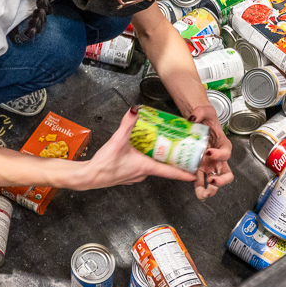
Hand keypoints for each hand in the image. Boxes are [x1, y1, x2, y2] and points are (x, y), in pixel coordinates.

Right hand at [77, 107, 196, 189]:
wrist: (89, 176)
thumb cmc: (104, 165)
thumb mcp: (118, 141)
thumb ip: (127, 124)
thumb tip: (135, 110)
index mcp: (146, 167)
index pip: (171, 172)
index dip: (185, 173)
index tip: (196, 174)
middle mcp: (143, 174)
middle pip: (164, 168)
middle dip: (173, 160)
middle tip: (182, 152)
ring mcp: (135, 176)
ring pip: (152, 167)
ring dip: (159, 159)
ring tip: (163, 147)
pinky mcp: (128, 175)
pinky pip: (142, 167)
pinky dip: (146, 160)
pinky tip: (141, 151)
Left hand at [186, 104, 234, 200]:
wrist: (197, 121)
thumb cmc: (205, 117)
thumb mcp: (205, 110)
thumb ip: (200, 111)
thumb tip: (194, 116)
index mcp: (223, 145)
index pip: (226, 153)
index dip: (219, 155)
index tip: (209, 152)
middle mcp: (218, 158)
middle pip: (226, 173)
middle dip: (221, 180)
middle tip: (212, 180)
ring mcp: (209, 164)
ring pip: (215, 180)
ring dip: (210, 189)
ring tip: (203, 195)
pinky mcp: (199, 167)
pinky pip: (201, 179)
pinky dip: (199, 186)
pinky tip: (196, 191)